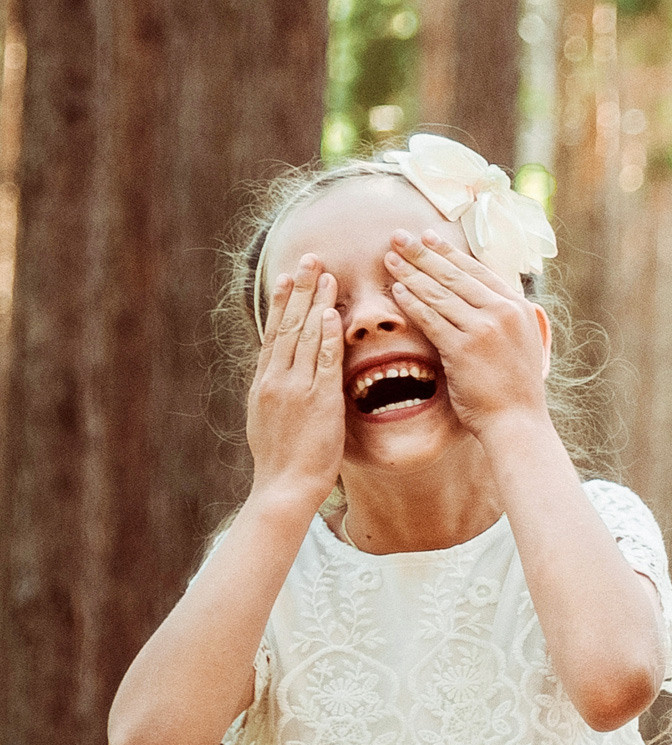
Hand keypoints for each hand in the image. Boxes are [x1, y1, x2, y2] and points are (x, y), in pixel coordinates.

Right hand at [246, 255, 345, 508]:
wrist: (283, 486)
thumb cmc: (283, 460)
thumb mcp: (270, 419)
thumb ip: (277, 393)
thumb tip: (283, 377)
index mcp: (264, 382)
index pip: (274, 332)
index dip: (281, 302)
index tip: (288, 275)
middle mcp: (276, 379)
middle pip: (287, 324)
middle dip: (299, 289)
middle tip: (308, 258)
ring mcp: (295, 388)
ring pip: (305, 335)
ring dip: (316, 301)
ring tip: (325, 273)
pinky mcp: (317, 400)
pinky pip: (324, 361)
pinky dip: (328, 335)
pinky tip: (333, 313)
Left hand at [381, 230, 552, 437]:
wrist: (518, 421)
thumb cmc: (516, 388)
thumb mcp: (523, 342)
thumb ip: (505, 318)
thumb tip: (486, 298)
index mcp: (519, 307)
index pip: (477, 269)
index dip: (449, 251)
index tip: (427, 236)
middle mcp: (503, 312)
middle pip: (454, 274)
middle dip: (422, 253)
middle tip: (398, 235)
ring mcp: (484, 328)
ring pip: (439, 293)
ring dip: (410, 273)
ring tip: (389, 259)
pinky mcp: (464, 348)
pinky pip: (430, 319)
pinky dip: (411, 303)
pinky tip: (395, 291)